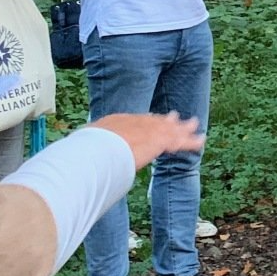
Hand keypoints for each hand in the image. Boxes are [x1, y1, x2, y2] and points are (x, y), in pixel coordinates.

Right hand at [89, 111, 205, 168]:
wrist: (98, 147)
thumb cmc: (86, 149)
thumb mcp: (83, 146)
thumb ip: (86, 150)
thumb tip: (76, 160)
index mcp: (118, 122)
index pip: (135, 121)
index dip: (144, 122)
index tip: (149, 120)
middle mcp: (136, 122)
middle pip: (155, 120)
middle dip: (166, 119)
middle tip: (174, 116)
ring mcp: (149, 130)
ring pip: (171, 128)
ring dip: (184, 128)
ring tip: (194, 125)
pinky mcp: (160, 140)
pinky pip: (180, 141)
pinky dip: (191, 142)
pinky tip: (200, 142)